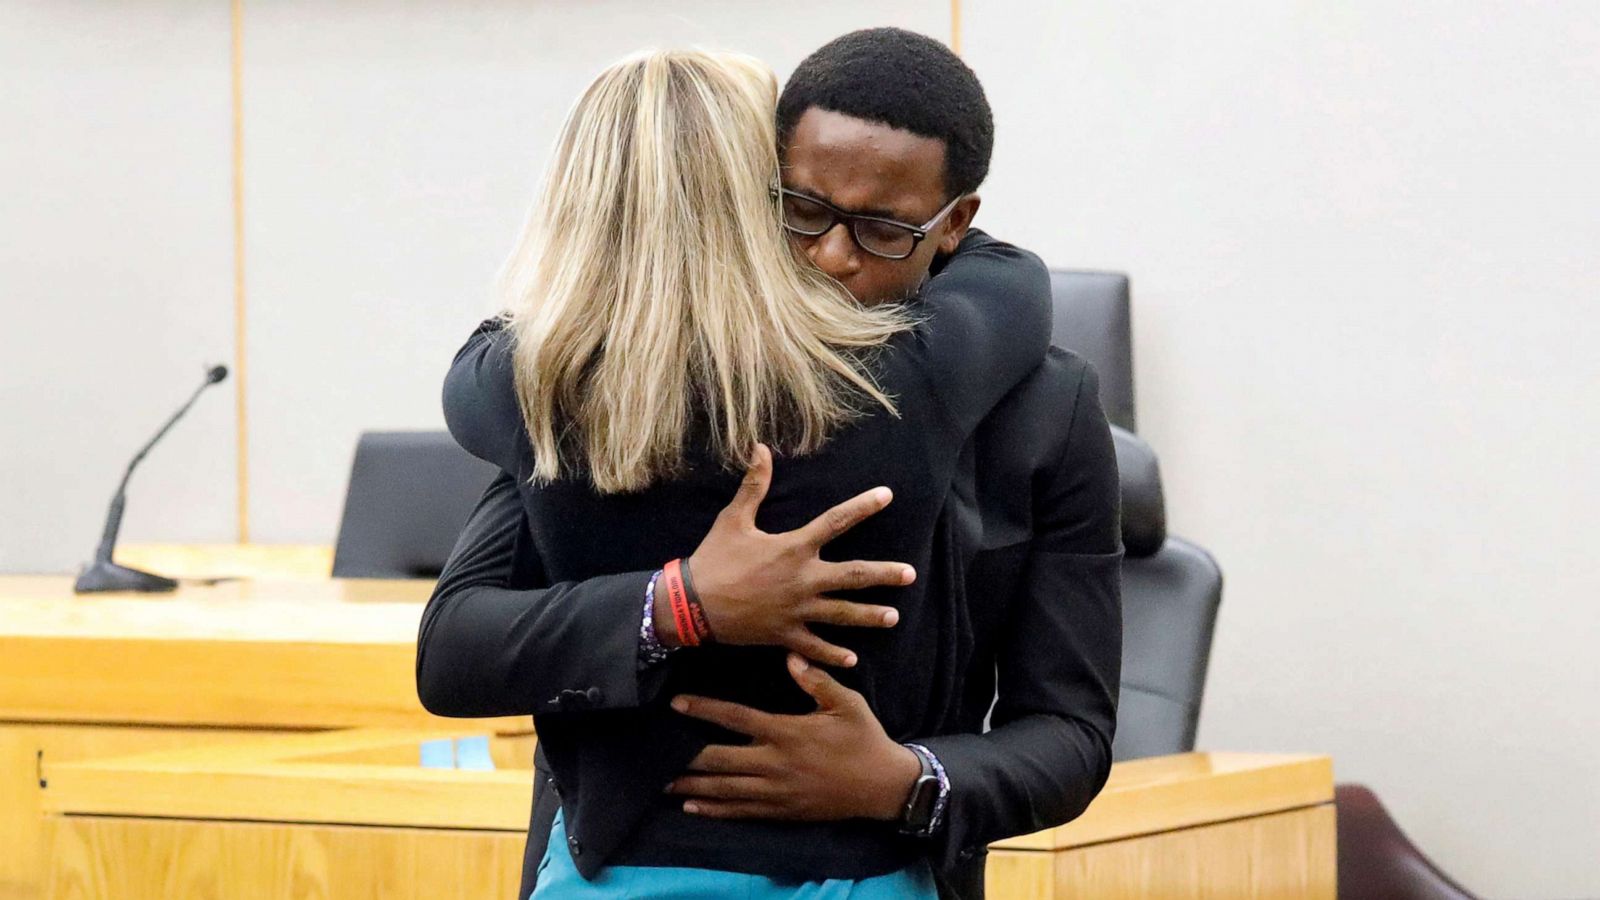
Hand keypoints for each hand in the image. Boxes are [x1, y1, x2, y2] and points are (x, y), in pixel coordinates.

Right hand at [664, 444, 915, 666]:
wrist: (692, 604)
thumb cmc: (714, 559)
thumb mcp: (734, 518)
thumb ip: (754, 485)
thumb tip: (760, 448)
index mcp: (794, 548)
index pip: (836, 521)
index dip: (863, 506)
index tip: (887, 496)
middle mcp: (803, 579)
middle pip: (854, 576)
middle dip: (884, 575)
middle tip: (910, 575)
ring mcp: (797, 610)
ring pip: (843, 614)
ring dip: (870, 616)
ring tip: (894, 617)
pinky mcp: (785, 635)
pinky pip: (815, 647)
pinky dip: (834, 655)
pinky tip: (852, 660)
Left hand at [666, 653, 921, 821]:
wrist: (883, 786)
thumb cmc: (864, 739)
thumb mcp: (847, 703)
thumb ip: (817, 680)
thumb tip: (792, 656)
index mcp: (787, 733)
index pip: (736, 718)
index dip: (704, 709)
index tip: (677, 703)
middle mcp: (775, 764)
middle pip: (719, 760)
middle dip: (687, 759)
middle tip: (657, 755)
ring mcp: (777, 791)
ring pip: (725, 790)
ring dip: (693, 788)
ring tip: (665, 785)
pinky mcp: (783, 811)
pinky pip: (742, 812)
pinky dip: (716, 810)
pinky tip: (694, 809)